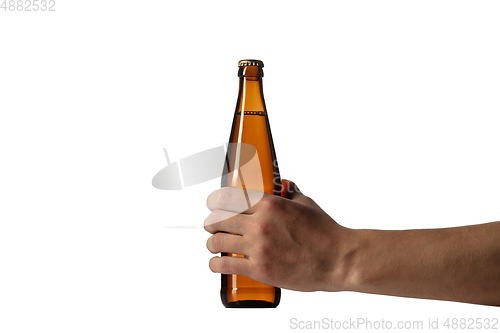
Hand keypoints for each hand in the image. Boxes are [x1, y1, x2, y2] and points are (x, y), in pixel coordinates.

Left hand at [204, 180, 354, 291]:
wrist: (339, 260)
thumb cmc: (325, 232)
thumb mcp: (306, 203)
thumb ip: (290, 192)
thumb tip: (283, 184)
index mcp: (270, 204)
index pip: (227, 197)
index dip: (214, 201)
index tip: (213, 205)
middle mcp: (260, 223)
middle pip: (217, 219)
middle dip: (212, 223)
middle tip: (214, 227)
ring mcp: (258, 247)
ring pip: (216, 241)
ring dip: (212, 243)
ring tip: (215, 245)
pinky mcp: (259, 269)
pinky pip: (223, 266)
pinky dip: (215, 265)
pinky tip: (217, 264)